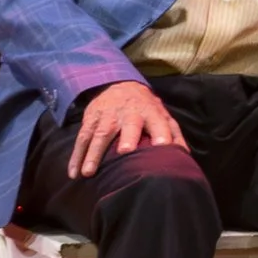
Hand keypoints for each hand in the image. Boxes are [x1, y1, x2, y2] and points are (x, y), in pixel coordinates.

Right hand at [69, 80, 186, 179]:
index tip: (163, 146)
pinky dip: (76, 156)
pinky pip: (82, 139)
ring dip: (93, 154)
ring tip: (88, 173)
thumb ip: (174, 133)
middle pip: (128, 125)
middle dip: (127, 137)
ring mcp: (107, 116)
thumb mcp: (162, 115)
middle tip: (126, 152)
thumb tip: (184, 155)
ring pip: (99, 134)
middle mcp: (129, 113)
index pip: (158, 122)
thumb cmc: (145, 108)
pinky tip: (73, 173)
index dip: (162, 132)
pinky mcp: (90, 120)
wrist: (119, 85)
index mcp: (150, 112)